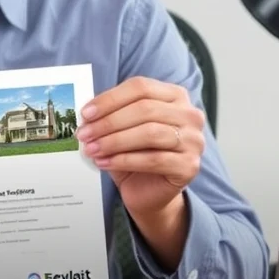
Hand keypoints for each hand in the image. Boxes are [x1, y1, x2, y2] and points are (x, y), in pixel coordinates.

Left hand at [75, 76, 204, 219]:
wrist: (148, 190)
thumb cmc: (134, 153)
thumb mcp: (122, 128)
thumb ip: (111, 114)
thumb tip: (87, 111)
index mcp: (175, 96)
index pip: (141, 87)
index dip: (110, 99)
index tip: (85, 113)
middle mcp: (190, 115)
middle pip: (145, 109)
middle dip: (109, 122)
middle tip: (84, 134)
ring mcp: (194, 140)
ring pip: (150, 133)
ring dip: (114, 141)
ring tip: (91, 149)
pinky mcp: (190, 166)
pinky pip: (154, 160)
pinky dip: (124, 160)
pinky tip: (104, 162)